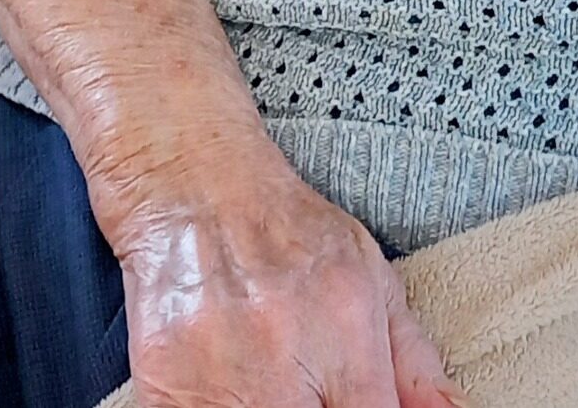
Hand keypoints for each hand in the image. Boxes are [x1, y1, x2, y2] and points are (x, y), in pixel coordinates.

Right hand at [108, 133, 467, 407]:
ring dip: (263, 405)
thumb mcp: (371, 277)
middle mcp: (285, 367)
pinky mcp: (163, 391)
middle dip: (316, 407)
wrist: (198, 191)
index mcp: (346, 336)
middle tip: (310, 383)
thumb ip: (413, 360)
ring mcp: (219, 385)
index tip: (356, 403)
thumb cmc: (289, 231)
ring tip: (268, 377)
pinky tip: (229, 384)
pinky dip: (216, 406)